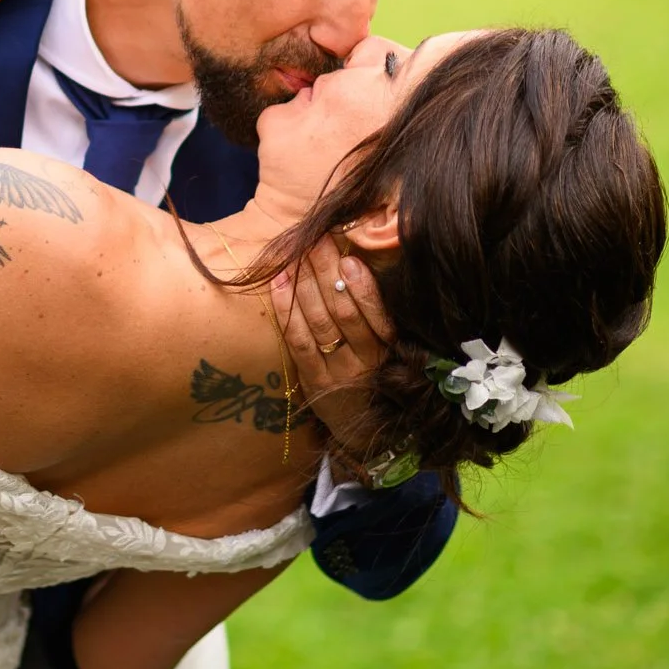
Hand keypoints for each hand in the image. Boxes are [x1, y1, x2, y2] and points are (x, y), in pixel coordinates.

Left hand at [273, 241, 393, 453]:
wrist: (359, 428)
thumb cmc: (372, 374)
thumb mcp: (386, 348)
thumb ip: (374, 313)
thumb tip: (355, 259)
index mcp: (389, 351)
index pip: (377, 317)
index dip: (363, 288)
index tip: (350, 259)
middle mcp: (365, 363)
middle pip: (343, 313)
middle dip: (328, 273)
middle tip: (317, 240)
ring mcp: (337, 373)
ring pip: (319, 323)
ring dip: (305, 283)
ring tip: (296, 252)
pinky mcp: (312, 381)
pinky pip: (297, 340)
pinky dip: (286, 308)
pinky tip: (278, 280)